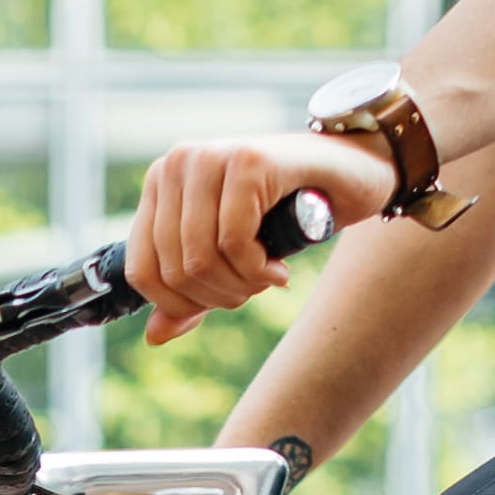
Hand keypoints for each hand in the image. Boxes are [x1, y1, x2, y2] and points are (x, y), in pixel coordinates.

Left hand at [124, 131, 395, 341]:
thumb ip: (191, 293)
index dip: (177, 306)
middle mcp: (178, 163)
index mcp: (161, 183)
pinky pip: (234, 242)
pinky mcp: (247, 161)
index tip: (216, 304)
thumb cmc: (288, 213)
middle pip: (173, 270)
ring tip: (266, 278)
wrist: (353, 172)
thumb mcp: (230, 258)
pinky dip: (257, 270)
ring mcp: (211, 157)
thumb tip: (154, 337)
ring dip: (239, 287)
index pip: (141, 270)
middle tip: (252, 290)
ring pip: (200, 259)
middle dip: (216, 297)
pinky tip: (278, 270)